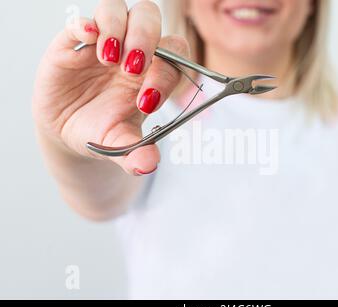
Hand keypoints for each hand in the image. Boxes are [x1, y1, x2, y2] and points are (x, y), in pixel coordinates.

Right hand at [32, 0, 188, 174]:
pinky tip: (88, 39)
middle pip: (150, 19)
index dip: (166, 74)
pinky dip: (85, 25)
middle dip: (146, 38)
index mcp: (152, 73)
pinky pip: (81, 21)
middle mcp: (131, 52)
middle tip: (132, 67)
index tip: (148, 101)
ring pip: (119, 10)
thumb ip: (135, 153)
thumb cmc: (101, 130)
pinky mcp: (72, 43)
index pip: (173, 58)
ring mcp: (102, 43)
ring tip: (108, 58)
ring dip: (118, 29)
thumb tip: (148, 165)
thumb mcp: (119, 145)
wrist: (68, 130)